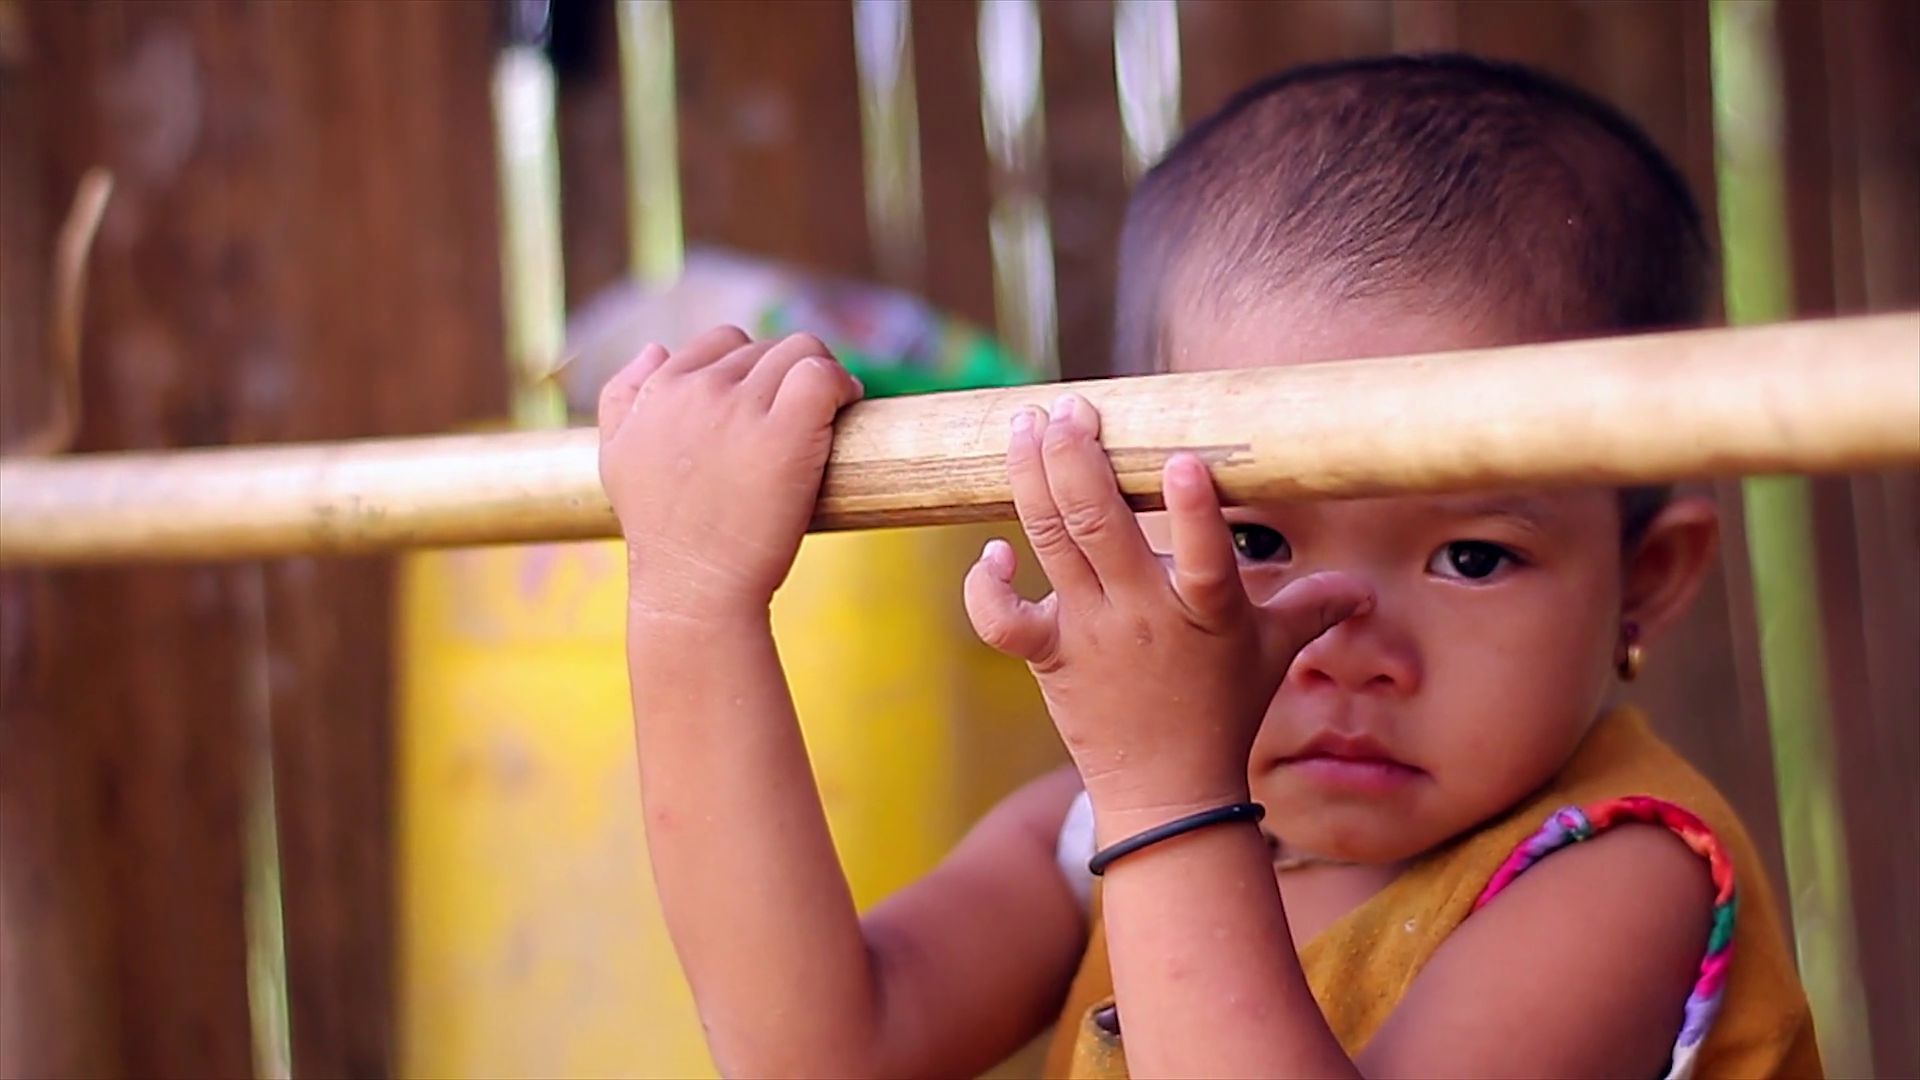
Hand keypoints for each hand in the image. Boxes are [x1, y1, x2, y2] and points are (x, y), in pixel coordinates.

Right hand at [597, 326, 864, 619]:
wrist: (693, 589)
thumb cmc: (663, 536)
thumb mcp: (617, 460)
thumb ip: (622, 398)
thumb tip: (655, 348)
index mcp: (660, 390)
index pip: (723, 342)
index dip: (753, 368)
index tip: (769, 404)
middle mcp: (698, 389)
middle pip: (766, 349)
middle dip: (787, 378)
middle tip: (802, 419)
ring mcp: (742, 408)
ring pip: (800, 351)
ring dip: (821, 376)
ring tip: (828, 414)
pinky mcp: (786, 431)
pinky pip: (823, 374)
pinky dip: (843, 384)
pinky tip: (847, 408)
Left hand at [963, 393, 1371, 816]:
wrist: (1169, 796)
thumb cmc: (1225, 713)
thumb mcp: (1274, 654)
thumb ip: (1313, 606)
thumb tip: (1365, 588)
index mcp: (1206, 610)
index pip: (1203, 554)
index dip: (1192, 508)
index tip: (1181, 457)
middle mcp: (1141, 615)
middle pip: (1098, 526)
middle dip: (1077, 458)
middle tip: (1069, 408)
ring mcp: (1088, 632)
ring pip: (1050, 546)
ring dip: (1031, 480)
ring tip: (1025, 426)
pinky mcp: (1048, 655)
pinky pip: (1003, 621)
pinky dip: (988, 586)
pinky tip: (993, 551)